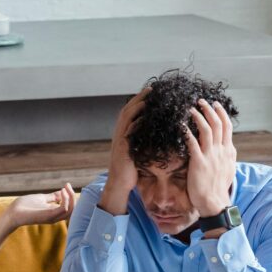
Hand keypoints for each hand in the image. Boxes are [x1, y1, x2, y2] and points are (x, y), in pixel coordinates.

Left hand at [6, 184, 75, 227]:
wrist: (12, 213)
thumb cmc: (24, 206)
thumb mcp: (41, 198)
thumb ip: (52, 197)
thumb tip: (61, 192)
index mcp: (54, 213)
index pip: (71, 208)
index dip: (72, 196)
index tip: (67, 185)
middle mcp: (56, 217)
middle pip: (74, 210)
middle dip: (73, 196)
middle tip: (67, 185)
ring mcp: (53, 217)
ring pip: (71, 211)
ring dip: (71, 197)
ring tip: (65, 188)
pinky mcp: (49, 216)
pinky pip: (63, 209)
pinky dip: (65, 200)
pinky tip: (61, 191)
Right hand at [100, 88, 148, 214]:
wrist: (119, 183)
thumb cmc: (130, 170)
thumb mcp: (135, 151)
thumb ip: (140, 140)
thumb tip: (152, 132)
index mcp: (122, 133)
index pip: (129, 112)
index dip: (138, 100)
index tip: (150, 92)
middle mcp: (119, 133)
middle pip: (127, 109)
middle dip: (139, 98)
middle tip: (151, 88)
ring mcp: (120, 139)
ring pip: (127, 117)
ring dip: (137, 105)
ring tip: (149, 97)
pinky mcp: (123, 147)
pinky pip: (129, 130)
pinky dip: (136, 121)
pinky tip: (145, 116)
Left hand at [185, 99, 236, 215]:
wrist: (214, 202)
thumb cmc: (217, 187)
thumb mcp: (227, 168)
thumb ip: (225, 155)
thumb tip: (226, 146)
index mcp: (228, 151)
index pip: (227, 127)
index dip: (221, 114)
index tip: (215, 104)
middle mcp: (221, 151)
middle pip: (218, 124)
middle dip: (210, 110)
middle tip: (201, 100)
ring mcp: (211, 156)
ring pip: (207, 130)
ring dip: (199, 117)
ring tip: (191, 108)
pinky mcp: (199, 163)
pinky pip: (193, 143)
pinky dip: (188, 132)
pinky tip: (181, 126)